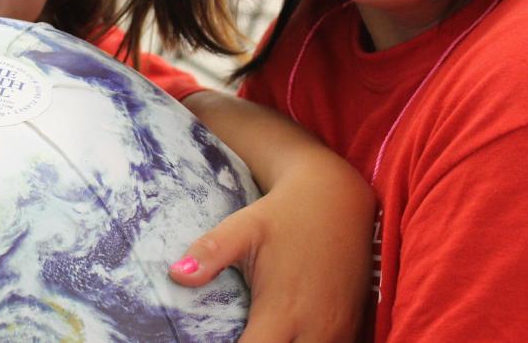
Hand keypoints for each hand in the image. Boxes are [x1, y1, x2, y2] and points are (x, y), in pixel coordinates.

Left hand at [177, 91, 375, 341]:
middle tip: (239, 334)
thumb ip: (211, 252)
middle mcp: (314, 329)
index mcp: (282, 311)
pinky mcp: (350, 327)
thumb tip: (177, 274)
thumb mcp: (244, 227)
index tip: (214, 340)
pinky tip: (286, 334)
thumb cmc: (286, 214)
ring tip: (258, 331)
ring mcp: (337, 331)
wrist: (338, 199)